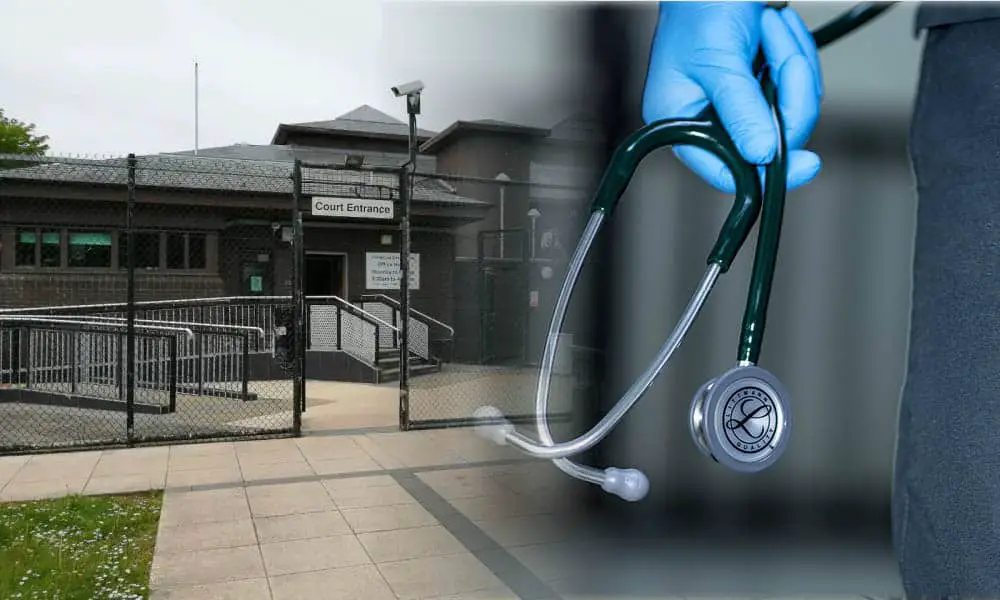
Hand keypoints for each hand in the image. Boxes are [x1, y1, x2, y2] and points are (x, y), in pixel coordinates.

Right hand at [642, 2, 823, 192]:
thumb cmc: (700, 5)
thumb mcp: (718, 61)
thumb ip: (741, 110)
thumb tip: (761, 155)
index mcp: (681, 121)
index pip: (724, 170)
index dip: (763, 174)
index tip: (805, 165)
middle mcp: (709, 118)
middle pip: (769, 139)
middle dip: (789, 94)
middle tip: (786, 58)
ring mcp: (739, 101)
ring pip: (790, 111)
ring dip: (792, 63)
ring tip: (770, 26)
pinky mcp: (762, 83)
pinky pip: (797, 87)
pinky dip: (796, 52)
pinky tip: (775, 26)